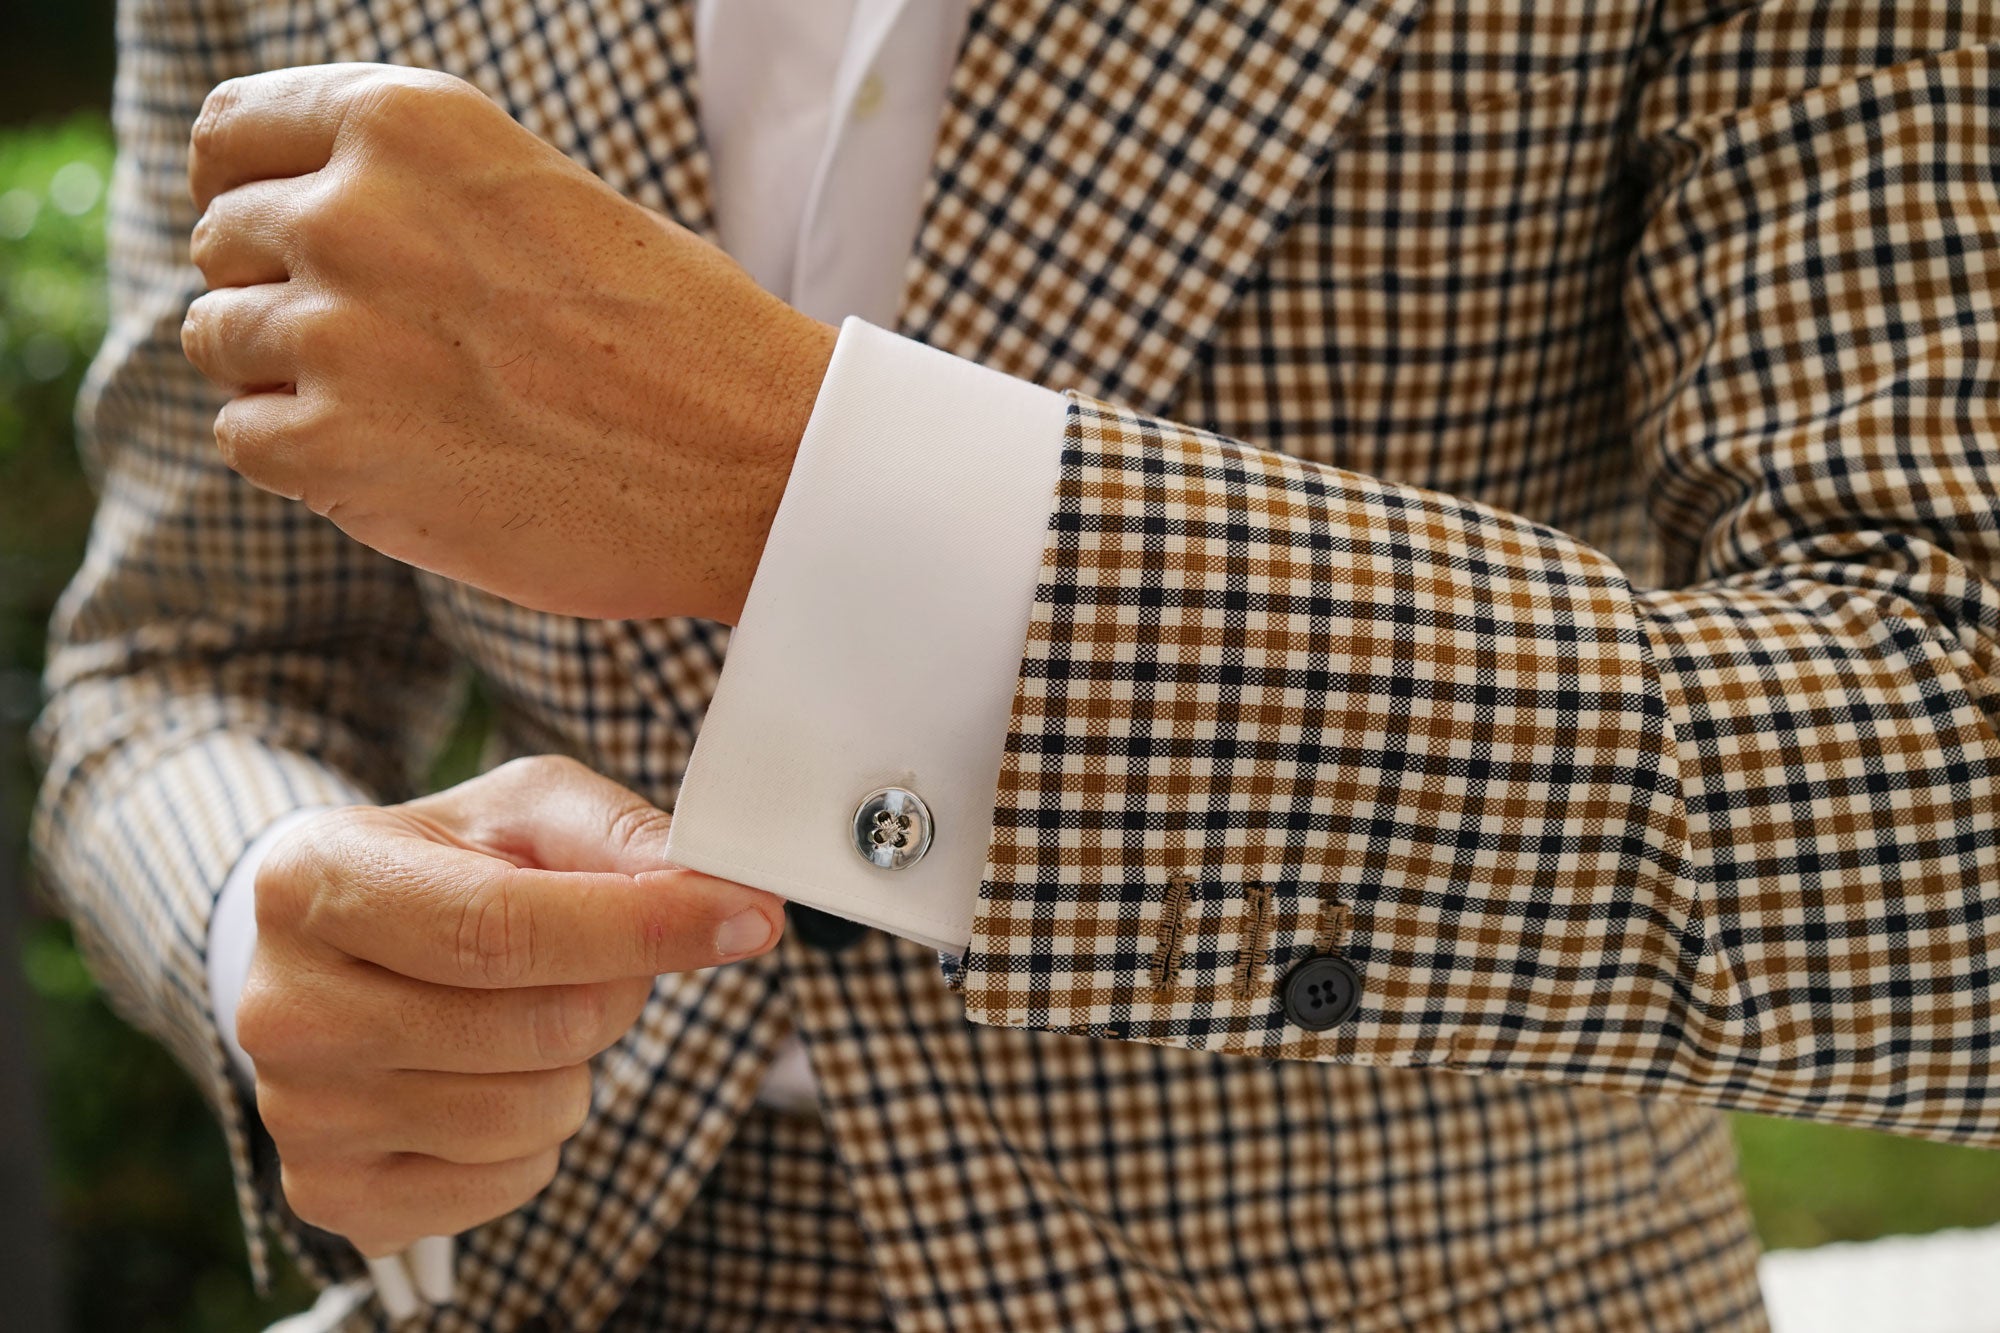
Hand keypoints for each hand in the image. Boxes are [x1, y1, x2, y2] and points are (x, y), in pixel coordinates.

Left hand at [180, 63, 836, 623]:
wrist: (753, 460)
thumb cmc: (679, 336)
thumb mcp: (541, 198)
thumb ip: (414, 195)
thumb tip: (297, 227)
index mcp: (410, 123)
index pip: (232, 136)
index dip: (247, 192)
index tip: (279, 239)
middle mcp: (352, 209)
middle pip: (222, 243)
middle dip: (282, 293)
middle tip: (385, 350)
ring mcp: (334, 330)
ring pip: (219, 340)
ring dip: (291, 378)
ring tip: (405, 408)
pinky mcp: (333, 447)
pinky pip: (245, 438)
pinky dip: (305, 458)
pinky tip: (399, 459)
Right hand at [237, 755, 784, 1256]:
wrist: (337, 947)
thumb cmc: (445, 867)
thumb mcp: (523, 813)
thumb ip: (620, 836)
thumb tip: (717, 887)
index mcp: (320, 882)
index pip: (502, 926)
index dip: (641, 928)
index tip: (746, 918)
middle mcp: (287, 1007)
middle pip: (539, 1025)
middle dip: (617, 987)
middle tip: (598, 956)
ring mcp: (301, 1112)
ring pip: (535, 1112)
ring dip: (576, 1064)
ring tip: (524, 1012)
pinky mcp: (332, 1194)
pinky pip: (511, 1180)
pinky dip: (536, 1133)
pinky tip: (488, 1076)